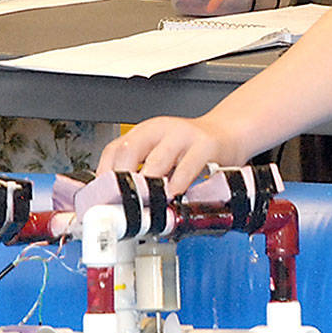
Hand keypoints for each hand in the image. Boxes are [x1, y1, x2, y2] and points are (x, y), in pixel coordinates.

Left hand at [96, 115, 243, 196]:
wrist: (228, 133)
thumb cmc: (192, 148)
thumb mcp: (161, 152)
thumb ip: (143, 169)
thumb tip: (120, 201)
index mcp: (145, 131)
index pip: (114, 149)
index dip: (104, 174)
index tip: (103, 197)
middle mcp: (161, 129)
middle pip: (130, 151)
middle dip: (123, 180)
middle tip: (122, 203)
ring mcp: (183, 135)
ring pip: (157, 160)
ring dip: (149, 185)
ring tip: (146, 203)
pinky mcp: (206, 145)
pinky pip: (188, 166)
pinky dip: (178, 183)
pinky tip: (175, 194)